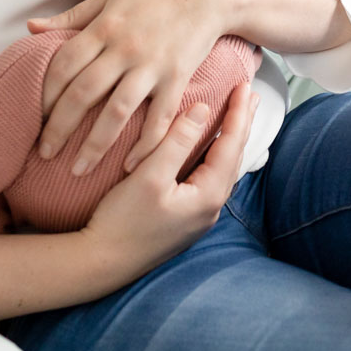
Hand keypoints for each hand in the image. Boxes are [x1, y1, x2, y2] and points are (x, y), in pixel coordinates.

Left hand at [27, 0, 228, 174]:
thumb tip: (31, 27)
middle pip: (83, 94)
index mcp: (103, 28)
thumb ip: (71, 17)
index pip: (63, 66)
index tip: (32, 117)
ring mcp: (152, 66)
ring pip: (117, 112)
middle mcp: (124, 49)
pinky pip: (159, 117)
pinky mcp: (177, 78)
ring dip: (95, 145)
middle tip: (43, 153)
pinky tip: (130, 165)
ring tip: (78, 170)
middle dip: (59, 128)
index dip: (44, 94)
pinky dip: (145, 144)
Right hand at [80, 82, 255, 273]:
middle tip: (249, 94)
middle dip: (240, 124)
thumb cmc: (122, 222)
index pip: (231, 144)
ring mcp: (199, 215)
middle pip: (232, 156)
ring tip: (236, 117)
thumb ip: (177, 142)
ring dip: (229, 139)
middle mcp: (210, 207)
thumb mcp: (149, 176)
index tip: (244, 85)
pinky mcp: (185, 218)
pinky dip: (214, 155)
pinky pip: (210, 178)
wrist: (102, 264)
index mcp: (208, 195)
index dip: (238, 113)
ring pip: (222, 168)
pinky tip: (210, 151)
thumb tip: (203, 109)